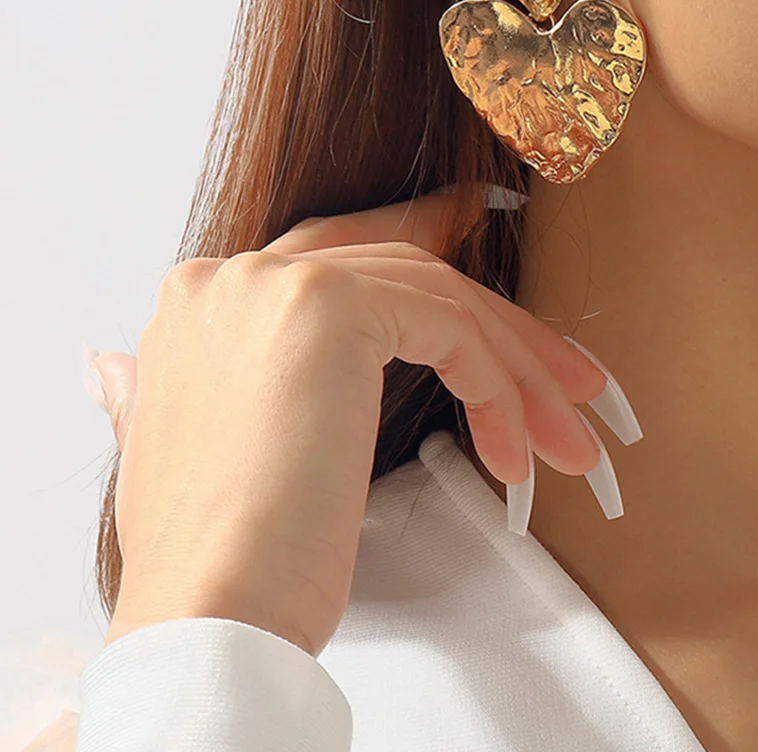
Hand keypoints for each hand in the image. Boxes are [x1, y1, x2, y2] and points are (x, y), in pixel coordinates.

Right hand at [91, 188, 606, 656]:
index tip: (468, 222)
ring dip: (517, 370)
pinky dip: (496, 387)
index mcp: (203, 303)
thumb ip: (154, 388)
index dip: (411, 234)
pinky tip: (512, 450)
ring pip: (438, 298)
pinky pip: (450, 330)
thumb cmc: (218, 555)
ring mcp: (277, 283)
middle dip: (495, 330)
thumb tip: (114, 370)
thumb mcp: (182, 449)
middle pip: (401, 274)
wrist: (209, 612)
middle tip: (563, 381)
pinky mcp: (329, 307)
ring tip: (565, 437)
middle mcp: (234, 276)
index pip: (334, 254)